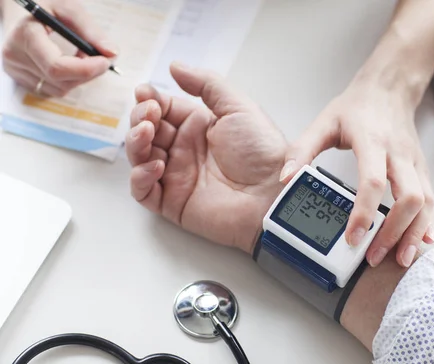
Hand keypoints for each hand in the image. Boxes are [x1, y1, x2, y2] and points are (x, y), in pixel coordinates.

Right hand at [1, 0, 115, 96]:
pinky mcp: (21, 80)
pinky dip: (69, 81)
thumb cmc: (46, 6)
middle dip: (87, 73)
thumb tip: (112, 54)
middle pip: (61, 81)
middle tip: (101, 59)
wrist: (21, 12)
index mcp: (24, 35)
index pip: (56, 67)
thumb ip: (91, 31)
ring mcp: (15, 70)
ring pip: (60, 89)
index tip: (105, 61)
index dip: (85, 69)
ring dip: (80, 77)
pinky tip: (70, 64)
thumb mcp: (68, 8)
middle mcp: (15, 56)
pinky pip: (54, 90)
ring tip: (82, 57)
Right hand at [126, 62, 286, 253]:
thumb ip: (206, 84)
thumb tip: (174, 66)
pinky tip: (155, 165)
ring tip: (146, 133)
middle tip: (149, 114)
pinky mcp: (173, 203)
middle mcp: (185, 150)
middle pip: (146, 131)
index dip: (151, 100)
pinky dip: (140, 177)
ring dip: (135, 143)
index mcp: (199, 127)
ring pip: (139, 158)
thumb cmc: (262, 152)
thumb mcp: (238, 107)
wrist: (273, 195)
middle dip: (140, 118)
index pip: (163, 109)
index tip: (145, 93)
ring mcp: (177, 176)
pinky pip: (143, 191)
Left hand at [279, 81, 433, 267]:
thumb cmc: (356, 108)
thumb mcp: (323, 122)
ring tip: (401, 259)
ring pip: (425, 202)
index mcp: (372, 141)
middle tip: (373, 256)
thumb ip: (302, 150)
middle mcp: (398, 154)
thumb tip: (287, 179)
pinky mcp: (421, 169)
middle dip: (394, 231)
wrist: (388, 89)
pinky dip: (428, 223)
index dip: (364, 213)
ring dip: (414, 233)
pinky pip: (431, 199)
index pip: (373, 182)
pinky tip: (422, 241)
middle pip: (408, 197)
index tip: (353, 237)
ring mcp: (414, 162)